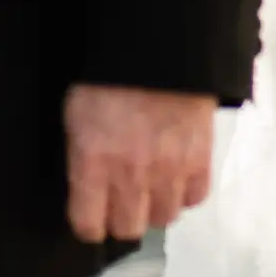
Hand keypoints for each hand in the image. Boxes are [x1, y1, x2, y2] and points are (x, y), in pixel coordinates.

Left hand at [64, 83, 216, 245]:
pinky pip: (194, 198)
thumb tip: (85, 189)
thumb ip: (80, 158)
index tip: (90, 216)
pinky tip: (176, 174)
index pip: (88, 224)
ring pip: (163, 219)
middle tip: (122, 199)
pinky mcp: (200, 160)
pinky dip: (185, 191)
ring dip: (156, 205)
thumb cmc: (111, 76)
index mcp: (93, 161)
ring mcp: (168, 169)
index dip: (87, 223)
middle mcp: (131, 173)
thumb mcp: (75, 115)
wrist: (158, 48)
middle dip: (122, 217)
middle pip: (128, 228)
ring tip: (151, 185)